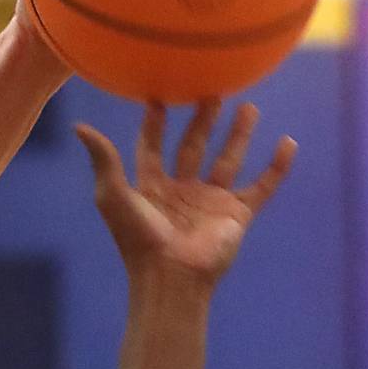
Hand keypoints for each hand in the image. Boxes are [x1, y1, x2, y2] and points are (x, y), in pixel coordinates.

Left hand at [76, 101, 296, 284]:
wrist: (171, 277)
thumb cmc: (138, 240)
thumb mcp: (113, 196)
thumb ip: (103, 161)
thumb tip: (78, 127)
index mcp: (151, 187)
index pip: (152, 148)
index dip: (154, 125)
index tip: (158, 97)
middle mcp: (182, 191)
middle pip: (193, 146)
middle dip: (202, 120)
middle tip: (212, 91)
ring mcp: (211, 202)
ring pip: (228, 159)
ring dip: (238, 134)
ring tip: (248, 106)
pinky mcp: (237, 215)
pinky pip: (263, 187)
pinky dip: (277, 166)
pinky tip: (289, 143)